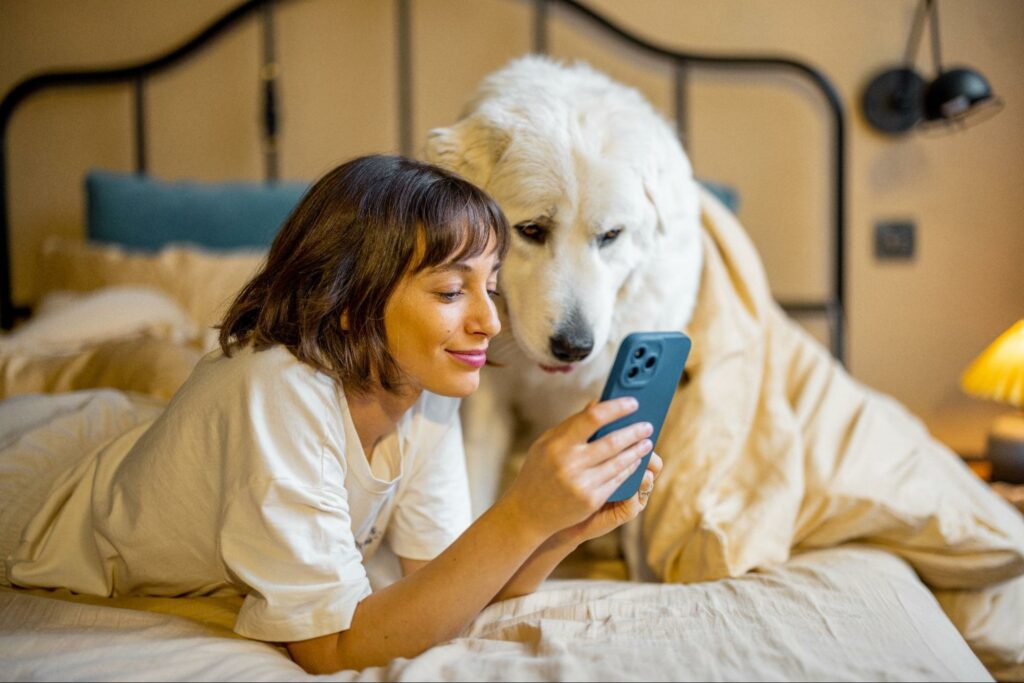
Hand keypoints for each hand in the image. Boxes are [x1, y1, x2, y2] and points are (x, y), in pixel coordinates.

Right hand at [500, 398, 653, 539]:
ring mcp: (582, 483)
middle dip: (634, 432)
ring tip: (647, 443)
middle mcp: (570, 463)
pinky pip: (617, 480)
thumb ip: (571, 424)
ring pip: (619, 462)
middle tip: (647, 426)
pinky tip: (635, 462)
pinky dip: (629, 469)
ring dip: (637, 451)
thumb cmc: (538, 472)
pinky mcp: (591, 500)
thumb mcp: (546, 444)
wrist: (527, 513)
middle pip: (612, 441)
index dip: (616, 409)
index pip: (593, 418)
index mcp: (557, 444)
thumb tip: (597, 404)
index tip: (632, 403)